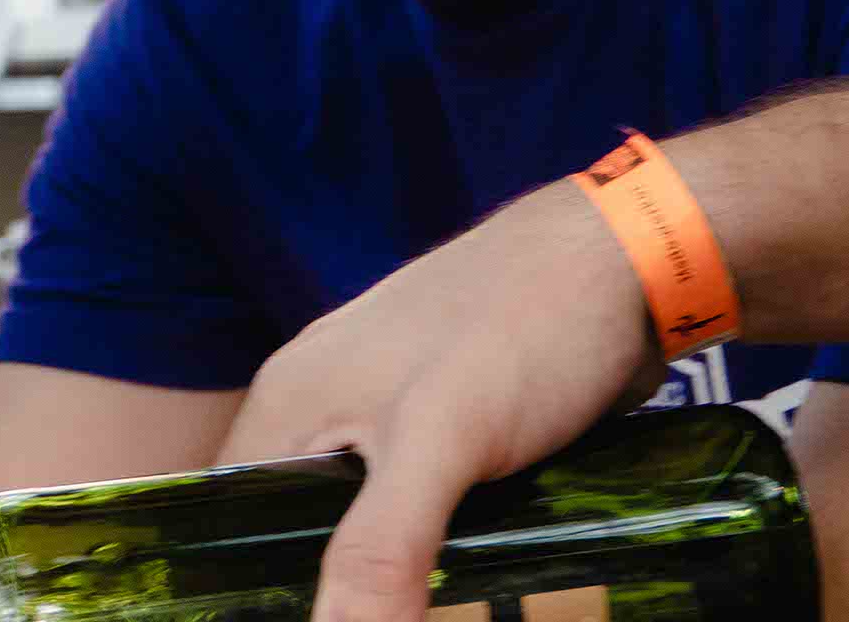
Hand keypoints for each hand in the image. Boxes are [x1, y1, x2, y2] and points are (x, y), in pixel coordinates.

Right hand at [215, 180, 661, 621]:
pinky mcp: (441, 419)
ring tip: (416, 603)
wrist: (623, 262)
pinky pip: (409, 497)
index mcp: (287, 400)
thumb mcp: (441, 442)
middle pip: (288, 519)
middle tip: (376, 612)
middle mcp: (319, 401)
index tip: (292, 611)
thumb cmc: (522, 327)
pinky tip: (459, 567)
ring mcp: (380, 406)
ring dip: (380, 565)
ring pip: (353, 512)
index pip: (225, 515)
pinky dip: (427, 538)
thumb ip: (378, 547)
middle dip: (325, 580)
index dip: (249, 577)